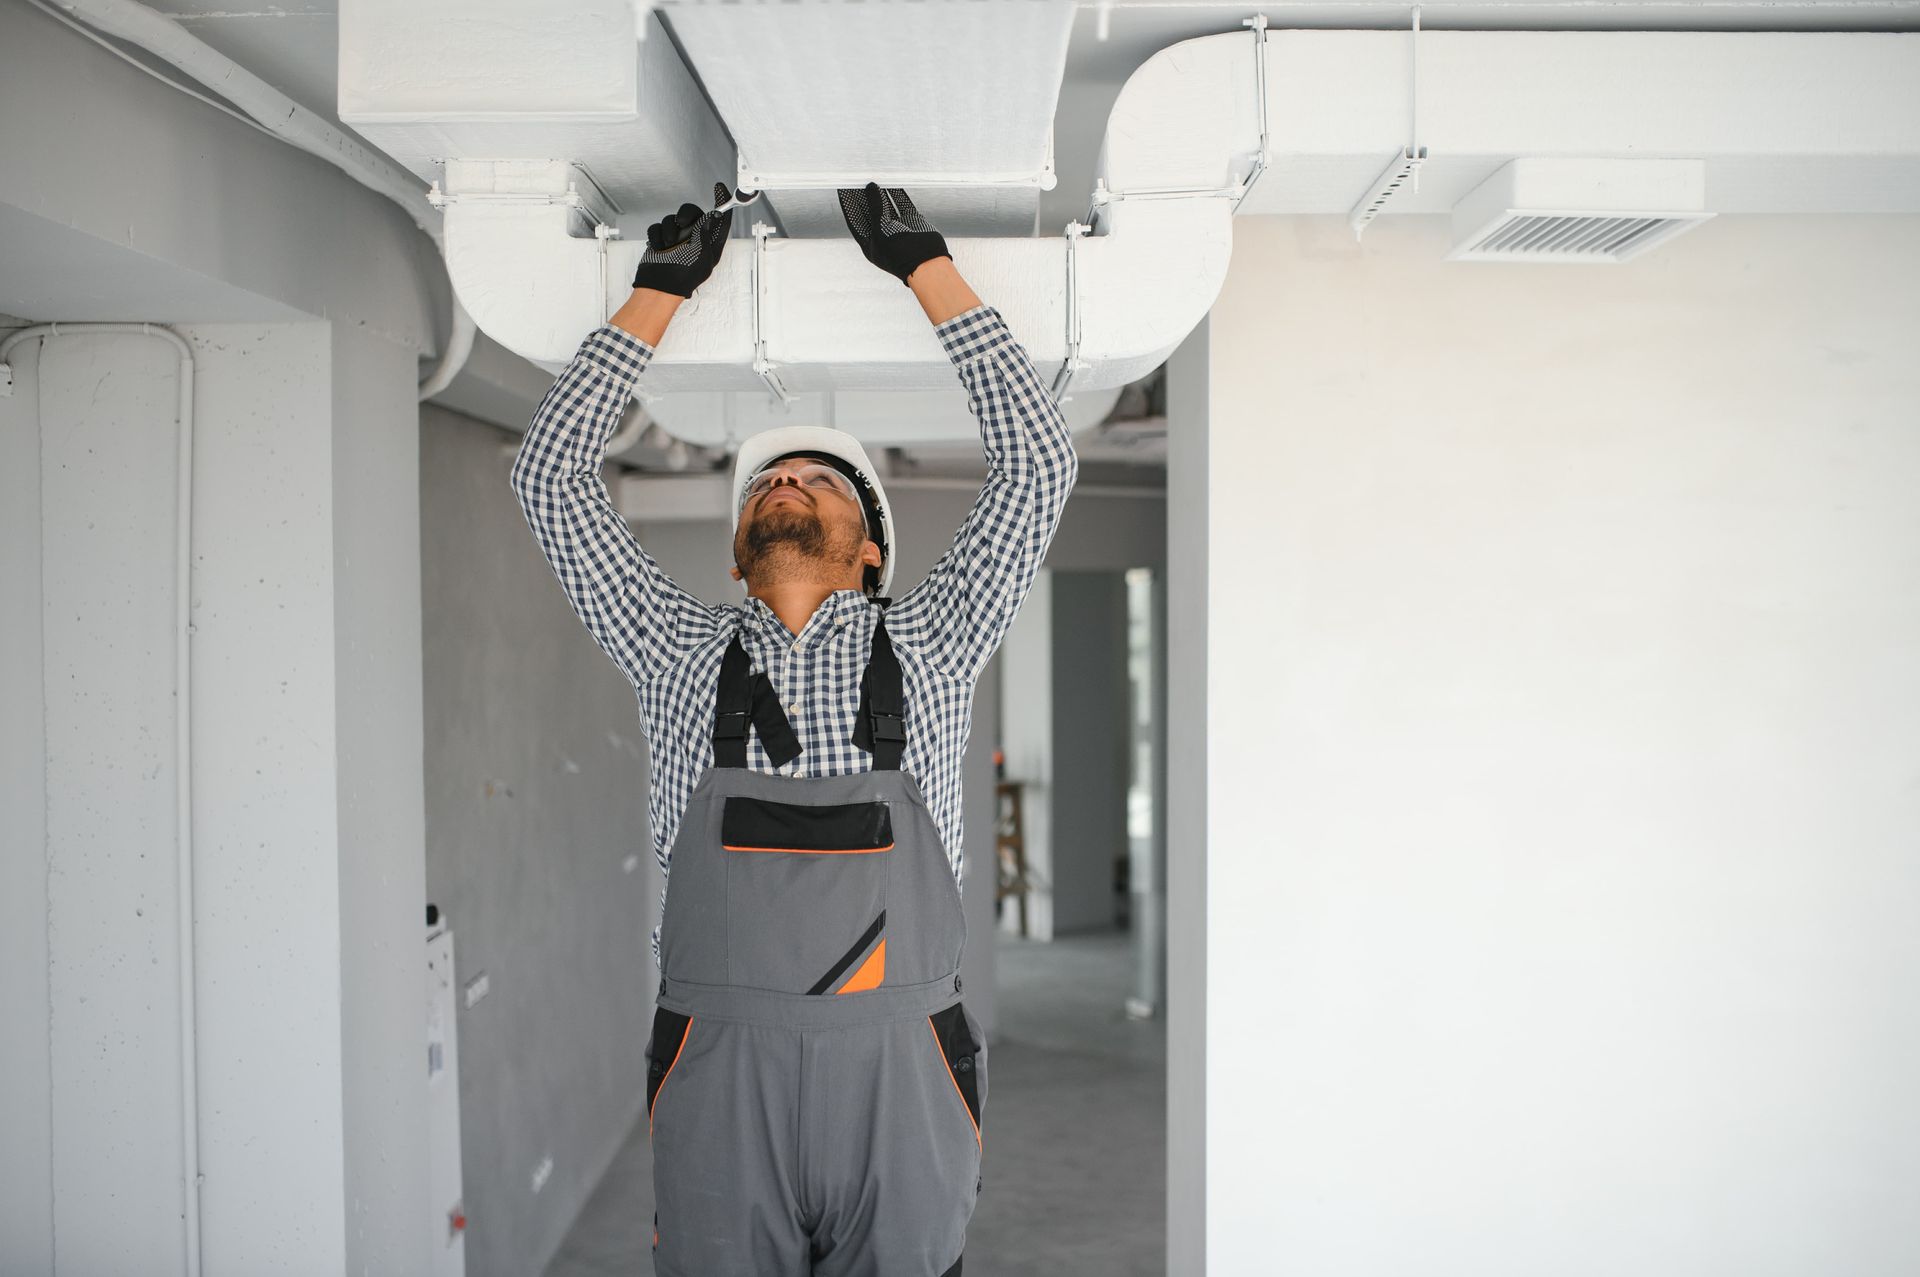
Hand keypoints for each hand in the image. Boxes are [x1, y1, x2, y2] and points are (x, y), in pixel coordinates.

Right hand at [632, 182, 733, 297]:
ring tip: (669, 246)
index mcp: (710, 244)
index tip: (720, 189)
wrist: (659, 287)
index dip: (722, 202)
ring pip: (673, 219)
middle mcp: (695, 238)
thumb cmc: (683, 278)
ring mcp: (678, 238)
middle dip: (686, 214)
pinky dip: (657, 236)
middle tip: (682, 222)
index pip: (720, 219)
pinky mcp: (662, 239)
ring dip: (669, 230)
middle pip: (693, 213)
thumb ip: (706, 234)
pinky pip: (658, 226)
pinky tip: (659, 248)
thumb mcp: (702, 257)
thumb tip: (710, 218)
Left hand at [837, 183, 948, 285]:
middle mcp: (883, 235)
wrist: (927, 264)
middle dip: (864, 196)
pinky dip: (898, 194)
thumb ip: (874, 206)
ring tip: (874, 178)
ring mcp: (899, 228)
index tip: (844, 188)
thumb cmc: (899, 255)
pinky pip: (903, 204)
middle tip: (858, 180)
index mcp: (870, 243)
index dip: (849, 205)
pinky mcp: (912, 222)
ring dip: (881, 194)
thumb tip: (870, 186)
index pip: (855, 220)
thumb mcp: (880, 230)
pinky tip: (892, 183)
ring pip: (886, 206)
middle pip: (869, 212)